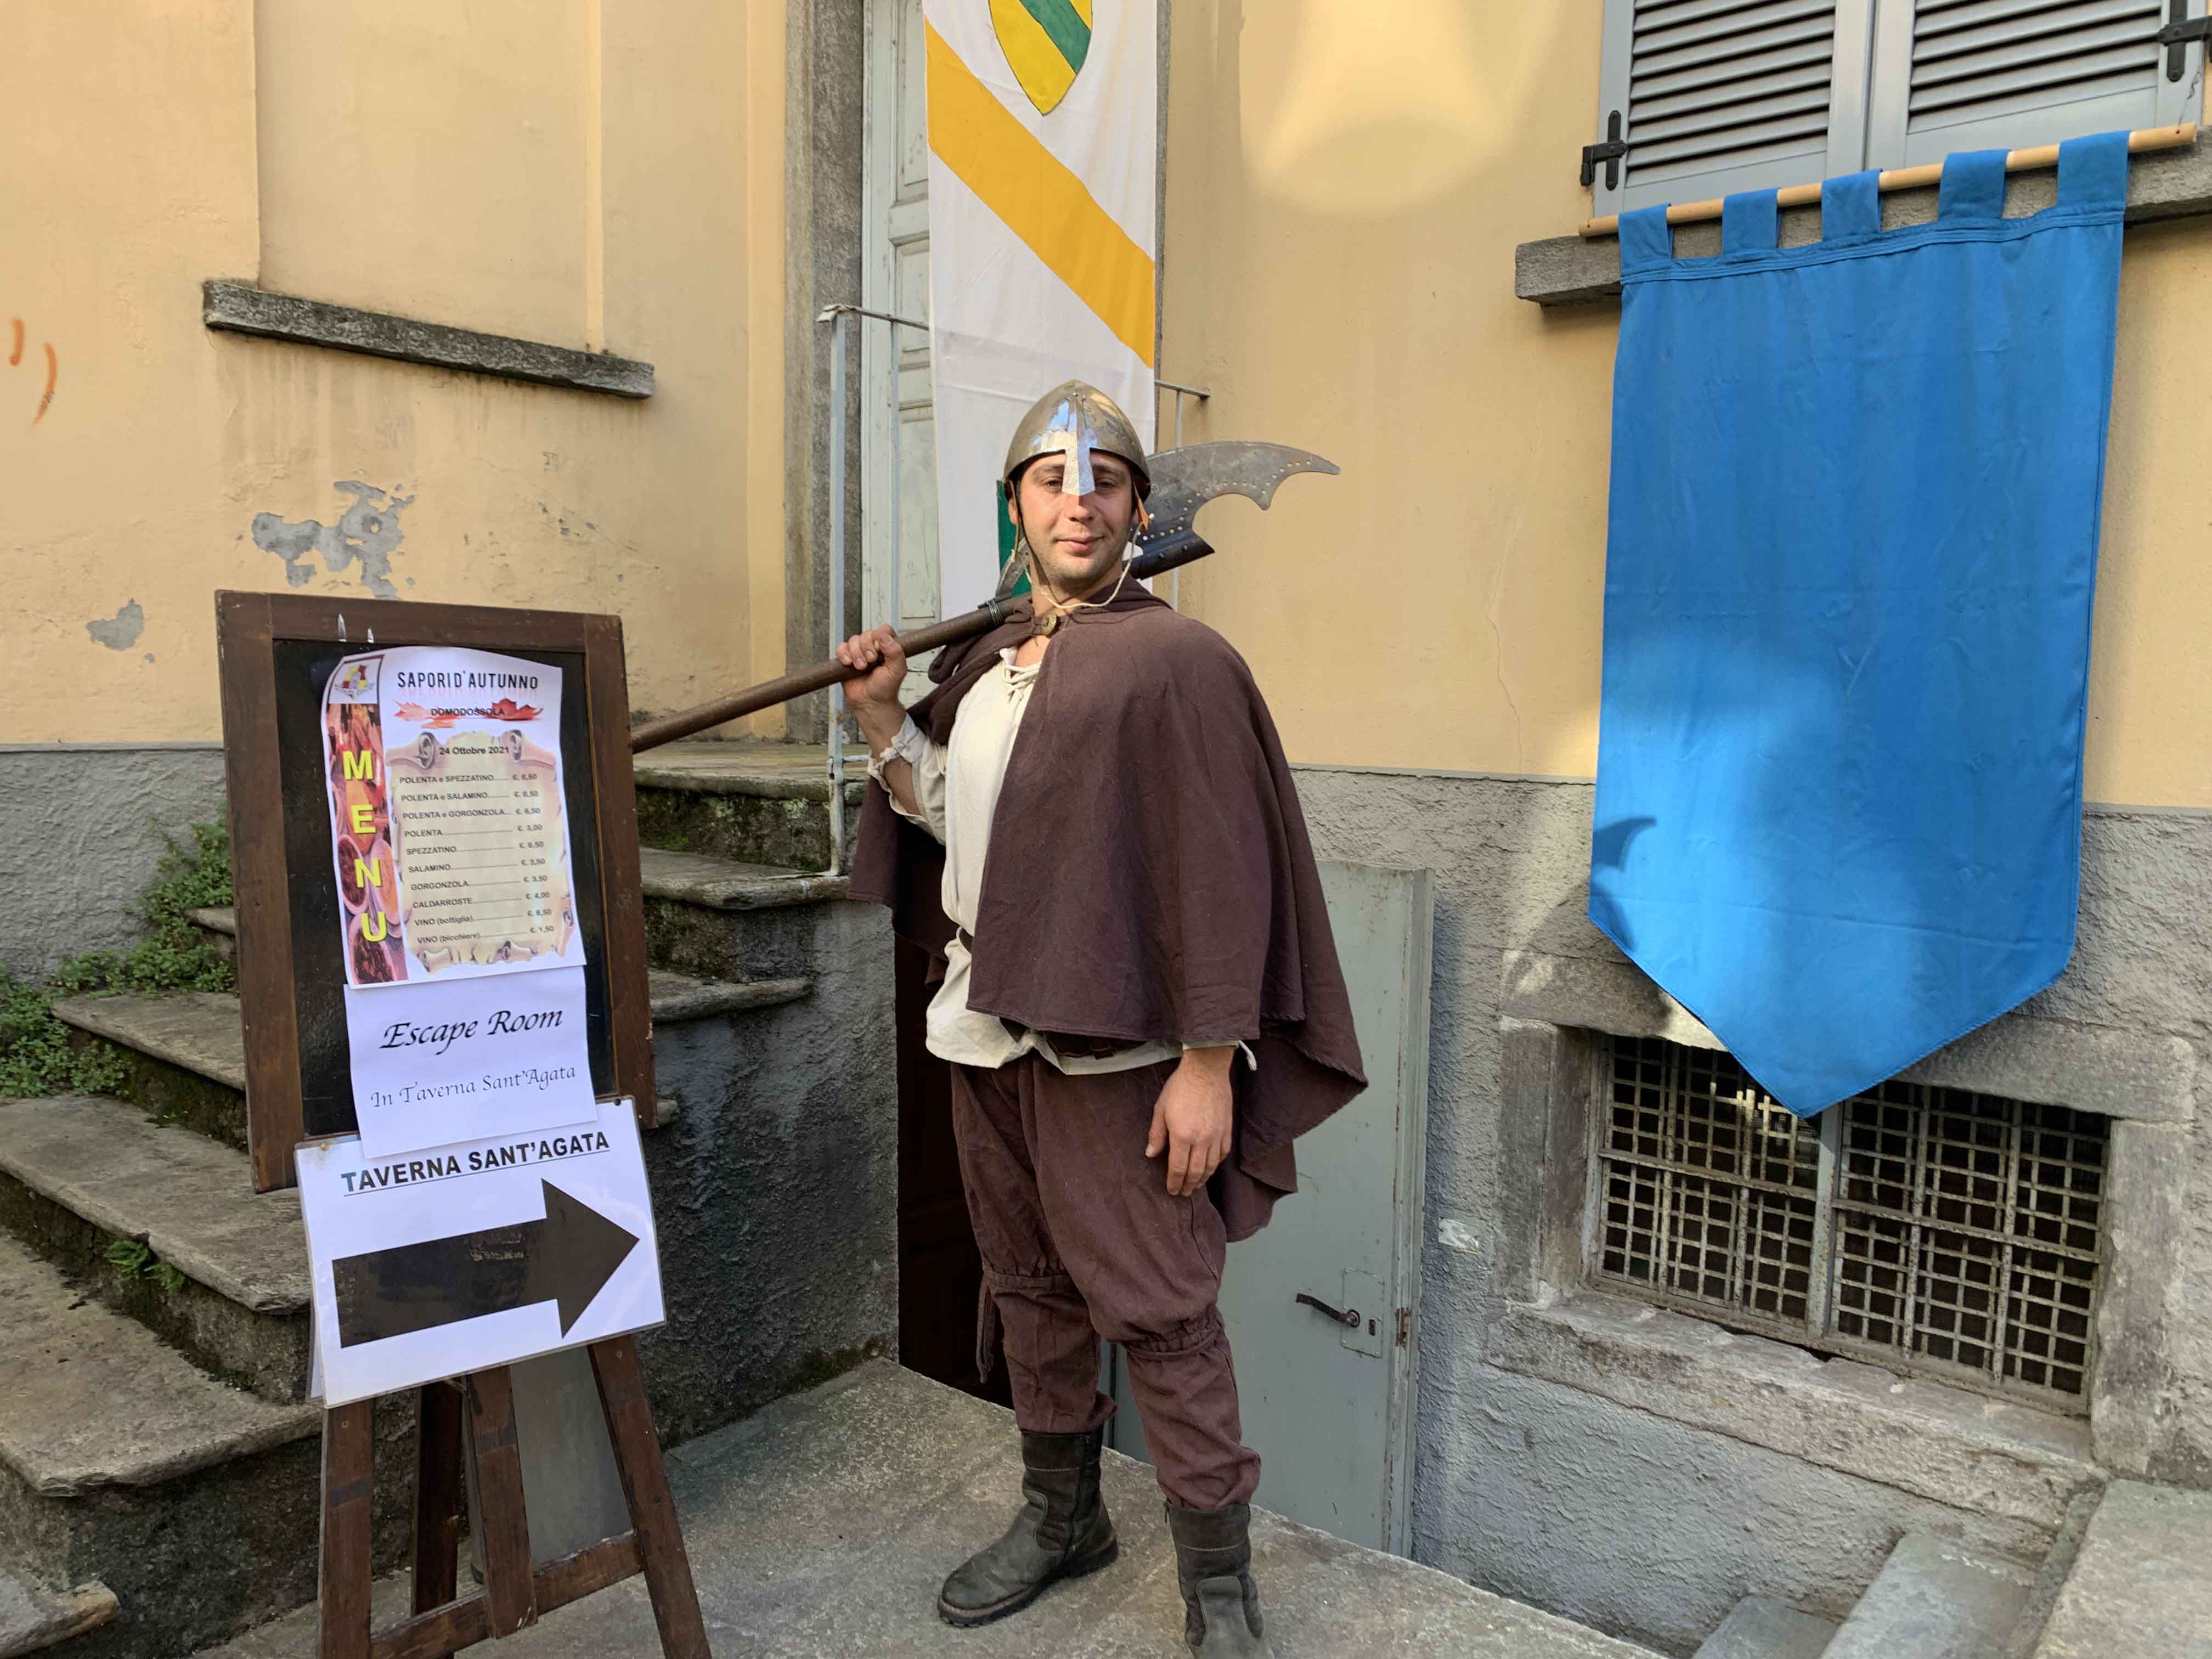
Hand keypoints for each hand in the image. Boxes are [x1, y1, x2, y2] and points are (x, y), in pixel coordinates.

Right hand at [835, 626, 906, 709]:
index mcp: (888, 648)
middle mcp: (874, 648)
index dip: (879, 637)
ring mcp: (860, 652)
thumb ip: (895, 651)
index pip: (884, 630)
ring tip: (861, 667)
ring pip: (853, 640)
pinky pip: (841, 647)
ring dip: (856, 653)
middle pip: (867, 633)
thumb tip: (884, 636)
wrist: (870, 703)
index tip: (879, 650)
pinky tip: (849, 663)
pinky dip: (843, 654)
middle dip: (867, 648)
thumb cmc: (885, 689)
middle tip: (871, 662)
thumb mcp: (897, 670)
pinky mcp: (847, 658)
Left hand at [1145, 1048, 1234, 1196]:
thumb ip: (1156, 1135)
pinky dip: (1216, 1164)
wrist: (1206, 1070)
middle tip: (1184, 1193)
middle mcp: (1201, 1140)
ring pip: (1211, 1166)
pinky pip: (1223, 1154)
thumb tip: (1150, 1155)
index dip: (1174, 1182)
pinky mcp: (1227, 1130)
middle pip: (1196, 1172)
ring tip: (1197, 1185)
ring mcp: (1216, 1136)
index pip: (1178, 1168)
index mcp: (1182, 1136)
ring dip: (1203, 1179)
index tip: (1171, 1190)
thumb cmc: (1180, 1087)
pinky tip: (1211, 1167)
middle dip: (1189, 1186)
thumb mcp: (1161, 1109)